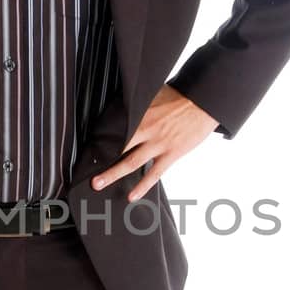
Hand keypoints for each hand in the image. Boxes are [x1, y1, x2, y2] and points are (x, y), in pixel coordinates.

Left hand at [90, 85, 218, 199]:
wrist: (204, 102)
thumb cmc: (180, 96)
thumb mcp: (154, 94)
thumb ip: (138, 104)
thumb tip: (123, 106)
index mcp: (140, 114)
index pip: (115, 129)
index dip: (100, 138)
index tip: (87, 147)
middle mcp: (146, 130)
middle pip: (117, 147)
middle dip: (100, 159)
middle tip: (85, 169)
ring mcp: (158, 144)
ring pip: (131, 162)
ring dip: (113, 174)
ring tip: (98, 184)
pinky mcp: (171, 154)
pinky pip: (154, 174)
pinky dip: (142, 186)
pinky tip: (132, 196)